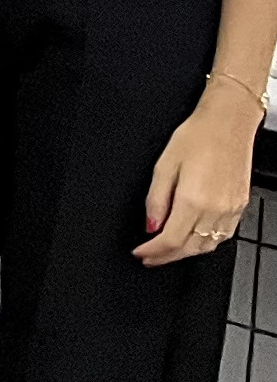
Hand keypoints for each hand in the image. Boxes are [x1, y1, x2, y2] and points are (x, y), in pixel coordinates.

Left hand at [137, 89, 261, 265]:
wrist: (228, 123)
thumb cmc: (196, 137)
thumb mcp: (163, 166)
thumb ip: (155, 200)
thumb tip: (149, 226)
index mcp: (193, 200)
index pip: (170, 240)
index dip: (152, 251)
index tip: (140, 253)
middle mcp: (215, 209)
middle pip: (189, 248)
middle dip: (166, 257)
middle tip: (149, 258)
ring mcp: (231, 210)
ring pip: (208, 246)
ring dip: (186, 254)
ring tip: (167, 252)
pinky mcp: (240, 206)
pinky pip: (223, 236)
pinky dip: (206, 244)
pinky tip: (193, 240)